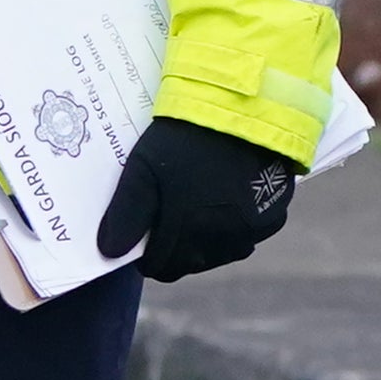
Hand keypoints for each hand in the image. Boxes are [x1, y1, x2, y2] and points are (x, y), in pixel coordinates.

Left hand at [99, 112, 299, 283]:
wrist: (242, 111)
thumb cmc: (186, 138)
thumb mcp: (144, 169)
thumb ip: (125, 216)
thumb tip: (109, 252)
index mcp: (183, 234)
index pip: (160, 268)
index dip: (148, 255)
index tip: (145, 236)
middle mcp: (217, 243)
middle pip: (189, 264)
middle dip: (176, 249)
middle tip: (169, 217)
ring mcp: (248, 233)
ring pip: (220, 253)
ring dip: (206, 242)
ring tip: (199, 207)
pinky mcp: (271, 220)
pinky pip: (248, 237)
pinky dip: (235, 228)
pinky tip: (228, 201)